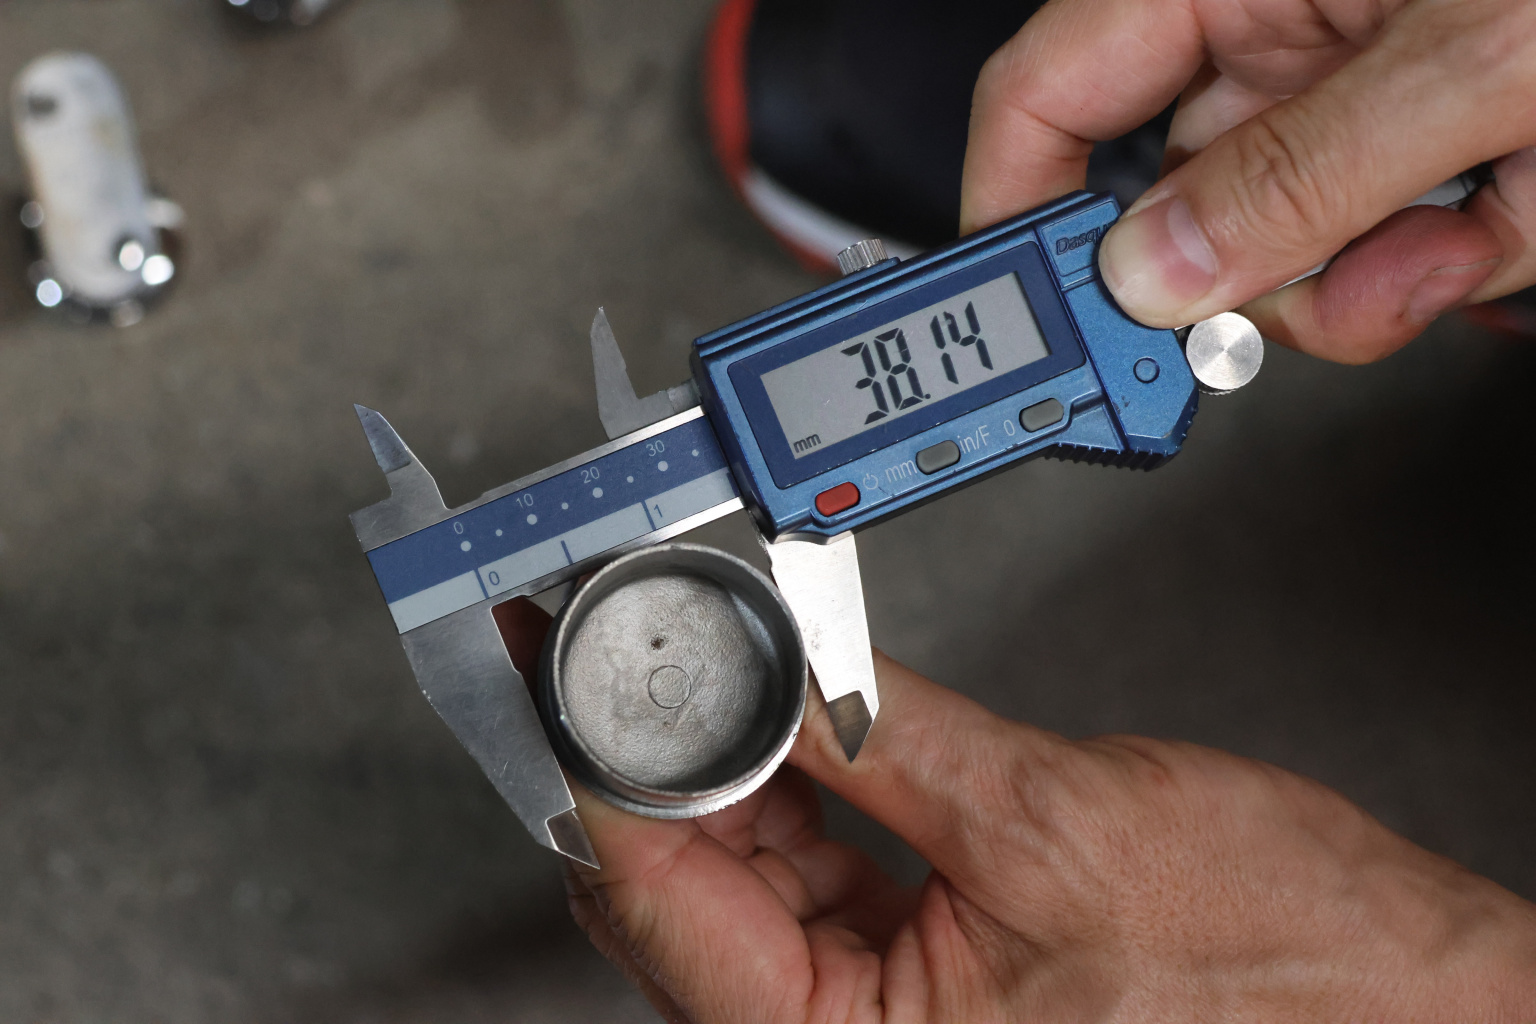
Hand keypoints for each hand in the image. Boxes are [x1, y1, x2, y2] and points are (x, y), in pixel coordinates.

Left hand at [499, 599, 1535, 1021]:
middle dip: (642, 751)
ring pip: (738, 872)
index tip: (550, 667)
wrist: (1394, 995)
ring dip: (710, 756)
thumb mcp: (1050, 822)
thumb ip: (881, 734)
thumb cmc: (1273, 969)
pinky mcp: (916, 961)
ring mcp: (874, 1006)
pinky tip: (767, 703)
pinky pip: (809, 867)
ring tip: (679, 651)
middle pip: (678, 890)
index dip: (595, 766)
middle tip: (599, 638)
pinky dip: (783, 780)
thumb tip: (758, 659)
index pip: (661, 906)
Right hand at [960, 0, 1535, 363]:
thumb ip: (1300, 173)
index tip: (1035, 319)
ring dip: (1387, 271)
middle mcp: (1279, 24)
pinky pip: (1393, 236)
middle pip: (1184, 201)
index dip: (1018, 209)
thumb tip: (1157, 274)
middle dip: (1264, 274)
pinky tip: (1516, 213)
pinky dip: (1457, 256)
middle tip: (1328, 296)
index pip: (1051, 95)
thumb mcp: (1477, 53)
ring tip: (1488, 220)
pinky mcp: (1432, 130)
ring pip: (1299, 239)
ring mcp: (1356, 81)